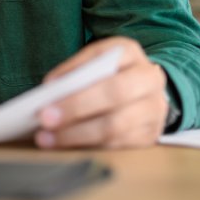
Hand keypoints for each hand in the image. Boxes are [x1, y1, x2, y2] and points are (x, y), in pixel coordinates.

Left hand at [34, 37, 168, 148]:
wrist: (141, 92)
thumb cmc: (106, 75)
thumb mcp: (91, 63)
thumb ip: (73, 73)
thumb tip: (50, 89)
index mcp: (129, 52)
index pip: (102, 58)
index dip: (75, 72)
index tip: (48, 87)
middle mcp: (149, 78)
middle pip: (114, 93)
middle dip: (76, 107)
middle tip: (45, 118)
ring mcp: (154, 108)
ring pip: (116, 125)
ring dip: (77, 134)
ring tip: (48, 137)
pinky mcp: (151, 134)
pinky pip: (118, 145)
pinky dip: (88, 147)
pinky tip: (66, 146)